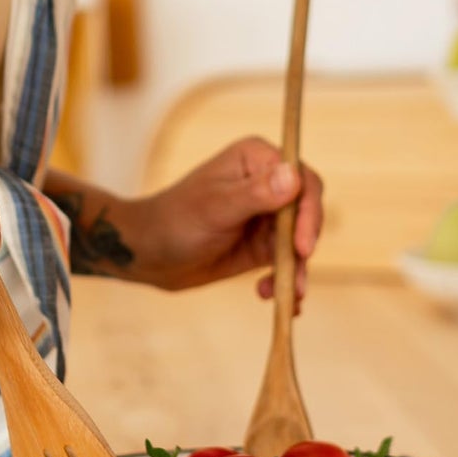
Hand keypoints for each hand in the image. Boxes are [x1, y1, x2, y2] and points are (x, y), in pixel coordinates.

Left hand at [130, 138, 323, 307]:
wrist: (148, 254)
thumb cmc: (174, 221)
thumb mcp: (215, 208)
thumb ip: (256, 194)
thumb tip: (294, 176)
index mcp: (257, 160)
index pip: (302, 180)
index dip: (309, 213)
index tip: (302, 246)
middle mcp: (268, 183)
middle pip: (307, 212)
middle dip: (304, 246)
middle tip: (296, 280)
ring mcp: (268, 215)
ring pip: (300, 241)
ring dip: (296, 270)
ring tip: (287, 297)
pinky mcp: (264, 244)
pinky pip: (287, 261)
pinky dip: (284, 280)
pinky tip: (268, 294)